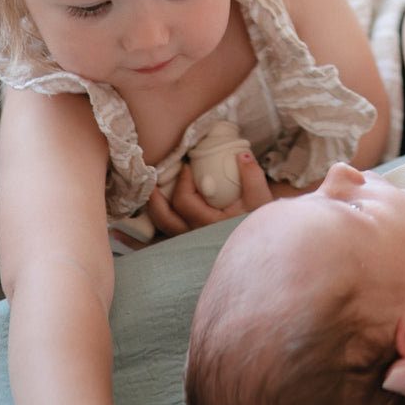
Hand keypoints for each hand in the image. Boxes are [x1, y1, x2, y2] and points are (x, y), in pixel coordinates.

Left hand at [145, 153, 271, 237]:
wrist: (264, 246)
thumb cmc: (261, 224)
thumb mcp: (261, 200)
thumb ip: (252, 176)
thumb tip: (241, 155)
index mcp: (209, 224)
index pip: (184, 201)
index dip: (182, 181)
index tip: (186, 167)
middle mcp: (196, 236)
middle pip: (164, 218)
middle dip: (156, 197)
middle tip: (156, 179)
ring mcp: (191, 244)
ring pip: (162, 231)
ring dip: (153, 212)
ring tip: (149, 196)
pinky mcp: (190, 249)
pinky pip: (164, 241)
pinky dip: (151, 233)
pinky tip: (140, 226)